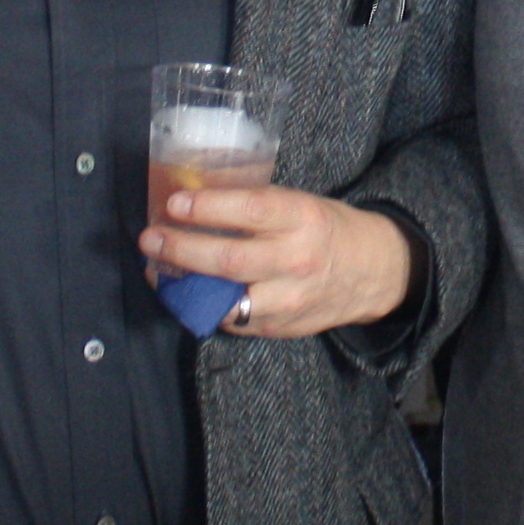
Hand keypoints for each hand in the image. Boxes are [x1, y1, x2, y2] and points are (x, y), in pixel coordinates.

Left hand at [138, 186, 413, 337]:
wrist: (372, 273)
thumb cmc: (325, 229)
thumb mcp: (300, 204)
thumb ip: (255, 205)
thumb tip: (194, 196)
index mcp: (303, 219)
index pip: (249, 210)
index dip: (207, 207)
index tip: (174, 203)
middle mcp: (297, 260)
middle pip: (230, 259)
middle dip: (182, 249)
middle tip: (151, 238)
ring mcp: (289, 299)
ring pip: (227, 299)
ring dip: (185, 285)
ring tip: (157, 270)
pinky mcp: (280, 327)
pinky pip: (233, 320)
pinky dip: (204, 306)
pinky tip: (186, 291)